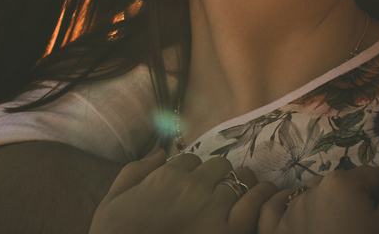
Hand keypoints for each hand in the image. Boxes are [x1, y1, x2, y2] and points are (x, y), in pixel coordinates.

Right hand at [90, 149, 276, 233]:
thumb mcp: (113, 201)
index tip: (192, 186)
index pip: (191, 161)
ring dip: (239, 185)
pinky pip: (254, 203)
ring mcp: (213, 207)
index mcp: (166, 177)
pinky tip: (265, 195)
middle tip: (217, 191)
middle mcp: (192, 186)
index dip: (193, 173)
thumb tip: (158, 151)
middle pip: (218, 166)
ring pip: (239, 179)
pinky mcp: (228, 230)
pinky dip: (260, 197)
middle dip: (217, 177)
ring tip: (242, 192)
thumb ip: (135, 171)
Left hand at [258, 137, 378, 233]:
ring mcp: (287, 214)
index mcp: (341, 181)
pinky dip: (290, 210)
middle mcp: (310, 190)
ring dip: (343, 212)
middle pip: (354, 190)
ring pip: (320, 199)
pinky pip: (278, 211)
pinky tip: (303, 216)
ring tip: (364, 230)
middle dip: (378, 205)